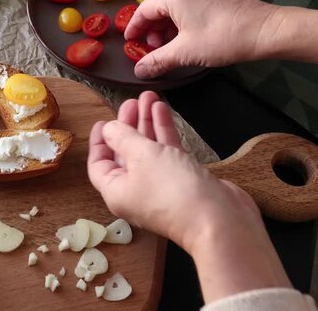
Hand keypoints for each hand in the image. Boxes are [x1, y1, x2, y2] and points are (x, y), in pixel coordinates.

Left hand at [87, 90, 259, 250]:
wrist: (218, 219)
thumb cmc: (174, 191)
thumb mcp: (141, 156)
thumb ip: (123, 138)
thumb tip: (109, 129)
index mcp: (117, 191)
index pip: (99, 165)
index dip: (99, 142)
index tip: (103, 122)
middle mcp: (135, 190)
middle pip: (125, 153)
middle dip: (128, 126)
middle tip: (131, 102)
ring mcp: (160, 186)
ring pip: (148, 150)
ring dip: (148, 123)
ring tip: (149, 98)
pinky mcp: (183, 181)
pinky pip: (168, 153)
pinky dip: (164, 131)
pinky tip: (162, 109)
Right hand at [124, 0, 279, 78]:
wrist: (264, 31)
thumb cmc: (222, 39)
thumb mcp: (184, 53)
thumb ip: (158, 61)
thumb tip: (140, 71)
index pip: (144, 10)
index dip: (135, 28)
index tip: (131, 42)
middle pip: (162, 6)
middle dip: (155, 28)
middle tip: (156, 48)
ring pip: (180, 1)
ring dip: (173, 21)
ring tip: (174, 40)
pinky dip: (194, 4)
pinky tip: (196, 11)